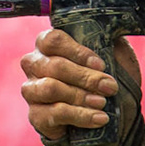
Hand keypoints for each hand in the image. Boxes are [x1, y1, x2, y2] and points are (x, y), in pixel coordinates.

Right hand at [20, 27, 139, 140]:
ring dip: (80, 96)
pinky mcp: (36, 115)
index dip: (77, 52)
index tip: (100, 65)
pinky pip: (55, 113)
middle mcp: (35, 65)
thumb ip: (109, 41)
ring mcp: (32, 90)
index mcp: (48, 46)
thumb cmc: (103, 82)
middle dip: (85, 77)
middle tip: (109, 87)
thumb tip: (112, 28)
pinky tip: (99, 118)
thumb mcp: (112, 57)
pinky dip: (80, 116)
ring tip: (102, 102)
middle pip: (54, 66)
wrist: (105, 117)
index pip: (53, 40)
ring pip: (50, 88)